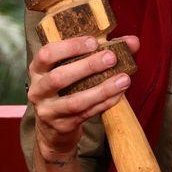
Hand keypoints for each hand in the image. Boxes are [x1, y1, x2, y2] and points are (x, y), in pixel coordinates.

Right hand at [28, 35, 140, 161]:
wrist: (52, 129)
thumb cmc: (66, 88)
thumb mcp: (73, 68)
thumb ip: (101, 51)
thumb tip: (133, 42)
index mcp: (38, 69)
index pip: (46, 54)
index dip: (69, 46)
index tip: (93, 41)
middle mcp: (38, 90)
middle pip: (59, 77)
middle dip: (88, 66)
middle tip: (111, 57)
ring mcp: (49, 110)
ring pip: (75, 100)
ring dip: (102, 89)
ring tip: (124, 79)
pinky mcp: (63, 126)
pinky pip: (87, 114)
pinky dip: (105, 102)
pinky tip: (119, 94)